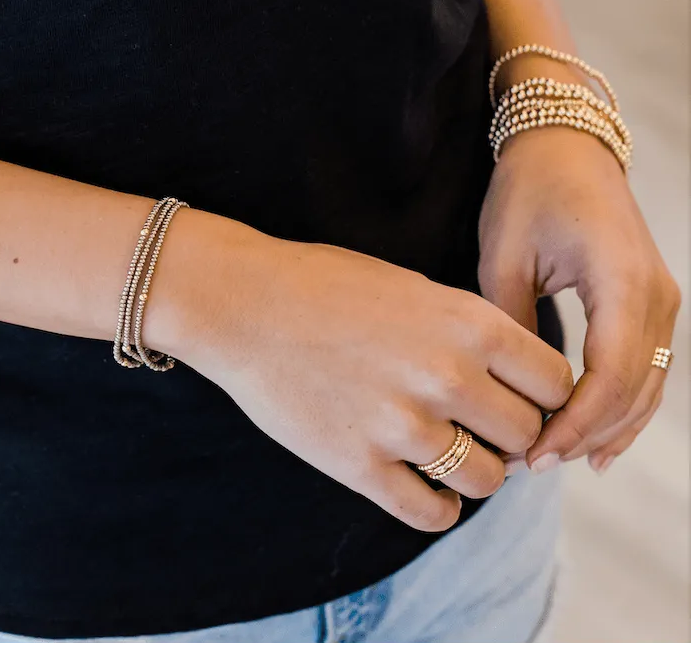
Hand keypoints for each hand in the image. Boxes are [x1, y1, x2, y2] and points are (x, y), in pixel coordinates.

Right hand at [167, 224, 573, 532]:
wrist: (243, 303)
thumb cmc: (325, 286)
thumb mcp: (414, 287)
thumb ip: (471, 333)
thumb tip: (517, 386)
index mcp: (468, 323)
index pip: (557, 383)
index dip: (544, 395)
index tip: (519, 398)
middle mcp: (447, 376)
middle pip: (529, 437)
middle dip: (511, 436)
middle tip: (480, 428)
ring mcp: (403, 426)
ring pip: (487, 481)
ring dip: (475, 471)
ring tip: (446, 452)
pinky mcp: (360, 466)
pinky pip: (432, 513)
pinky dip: (437, 506)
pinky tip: (419, 483)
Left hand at [477, 126, 680, 473]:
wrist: (564, 145)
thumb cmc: (529, 191)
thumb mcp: (504, 255)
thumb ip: (510, 323)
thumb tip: (508, 387)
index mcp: (623, 282)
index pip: (610, 377)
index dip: (575, 424)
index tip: (533, 454)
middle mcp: (657, 296)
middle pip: (635, 390)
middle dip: (588, 434)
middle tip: (534, 464)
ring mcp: (662, 299)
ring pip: (648, 386)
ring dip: (609, 427)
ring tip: (560, 460)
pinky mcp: (651, 301)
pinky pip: (646, 367)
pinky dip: (623, 405)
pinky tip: (595, 437)